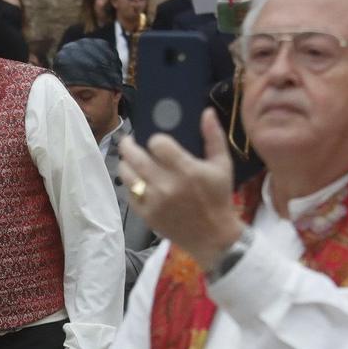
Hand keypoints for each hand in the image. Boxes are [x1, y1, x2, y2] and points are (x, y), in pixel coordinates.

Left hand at [114, 110, 244, 269]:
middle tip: (129, 141)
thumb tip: (207, 112)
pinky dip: (129, 185)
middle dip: (128, 145)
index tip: (157, 142)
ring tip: (128, 159)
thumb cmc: (219, 198)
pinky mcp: (146, 215)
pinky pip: (129, 194)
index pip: (157, 144)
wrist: (214, 236)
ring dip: (124, 163)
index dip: (155, 140)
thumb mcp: (222, 166)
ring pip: (127, 175)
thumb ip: (214, 137)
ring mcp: (154, 201)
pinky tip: (134, 180)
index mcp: (186, 170)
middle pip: (135, 157)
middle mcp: (167, 185)